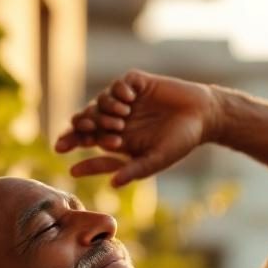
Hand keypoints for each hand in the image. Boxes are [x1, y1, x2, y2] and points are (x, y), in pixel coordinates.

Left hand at [54, 70, 219, 186]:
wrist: (203, 117)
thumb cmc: (180, 143)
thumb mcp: (156, 160)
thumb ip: (134, 170)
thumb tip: (113, 184)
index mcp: (119, 139)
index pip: (90, 143)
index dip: (76, 147)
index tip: (63, 156)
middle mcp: (118, 119)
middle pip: (88, 120)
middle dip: (80, 126)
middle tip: (81, 129)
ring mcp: (127, 101)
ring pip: (101, 102)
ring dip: (105, 109)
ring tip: (122, 118)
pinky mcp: (138, 84)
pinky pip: (120, 84)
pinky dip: (119, 90)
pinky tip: (129, 99)